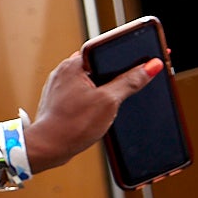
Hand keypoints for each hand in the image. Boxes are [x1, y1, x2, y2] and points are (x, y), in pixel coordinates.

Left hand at [23, 45, 164, 173]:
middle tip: (136, 82)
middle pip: (101, 66)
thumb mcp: (109, 101)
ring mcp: (60, 86)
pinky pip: (84, 94)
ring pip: (93, 81)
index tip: (147, 57)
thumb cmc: (72, 125)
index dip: (130, 54)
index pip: (108, 49)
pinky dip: (95, 99)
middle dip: (119, 74)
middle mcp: (64, 71)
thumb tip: (151, 66)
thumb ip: (130, 81)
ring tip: (115, 101)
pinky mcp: (60, 101)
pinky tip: (102, 111)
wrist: (46, 148)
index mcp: (75, 64)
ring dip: (107, 89)